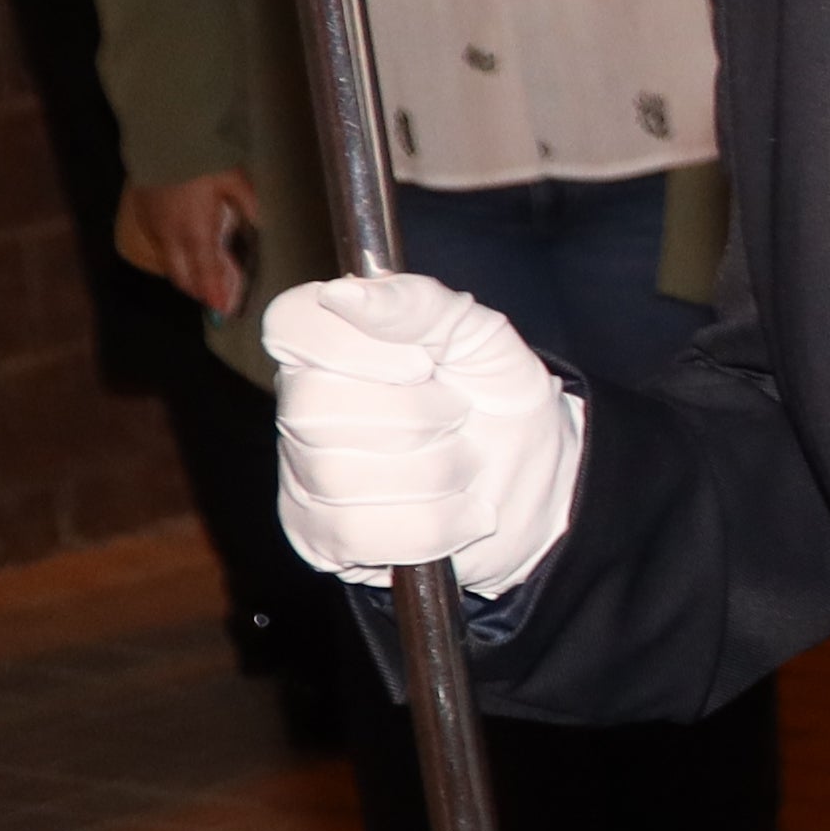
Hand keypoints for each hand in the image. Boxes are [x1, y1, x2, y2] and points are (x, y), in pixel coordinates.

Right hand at [119, 175, 254, 312]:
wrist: (162, 139)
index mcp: (196, 233)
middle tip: (216, 302)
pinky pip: (159, 248)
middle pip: (184, 277)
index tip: (224, 310)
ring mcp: (154, 228)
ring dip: (186, 278)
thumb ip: (251, 207)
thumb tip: (264, 226)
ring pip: (169, 265)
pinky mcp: (142, 217)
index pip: (206, 275)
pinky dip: (174, 260)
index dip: (216, 295)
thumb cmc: (202, 162)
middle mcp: (172, 237)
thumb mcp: (236, 183)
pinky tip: (185, 256)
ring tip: (204, 284)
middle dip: (200, 292)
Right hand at [268, 271, 588, 588]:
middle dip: (417, 417)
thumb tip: (342, 292)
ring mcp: (301, 475)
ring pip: (341, 477)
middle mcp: (297, 406)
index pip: (290, 324)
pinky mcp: (320, 537)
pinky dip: (435, 523)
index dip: (359, 348)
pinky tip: (456, 511)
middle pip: (315, 408)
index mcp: (328, 343)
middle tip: (457, 417)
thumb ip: (420, 304)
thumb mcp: (481, 338)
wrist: (540, 487)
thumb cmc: (498, 401)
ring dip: (436, 472)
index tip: (424, 362)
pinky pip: (363, 533)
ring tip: (463, 464)